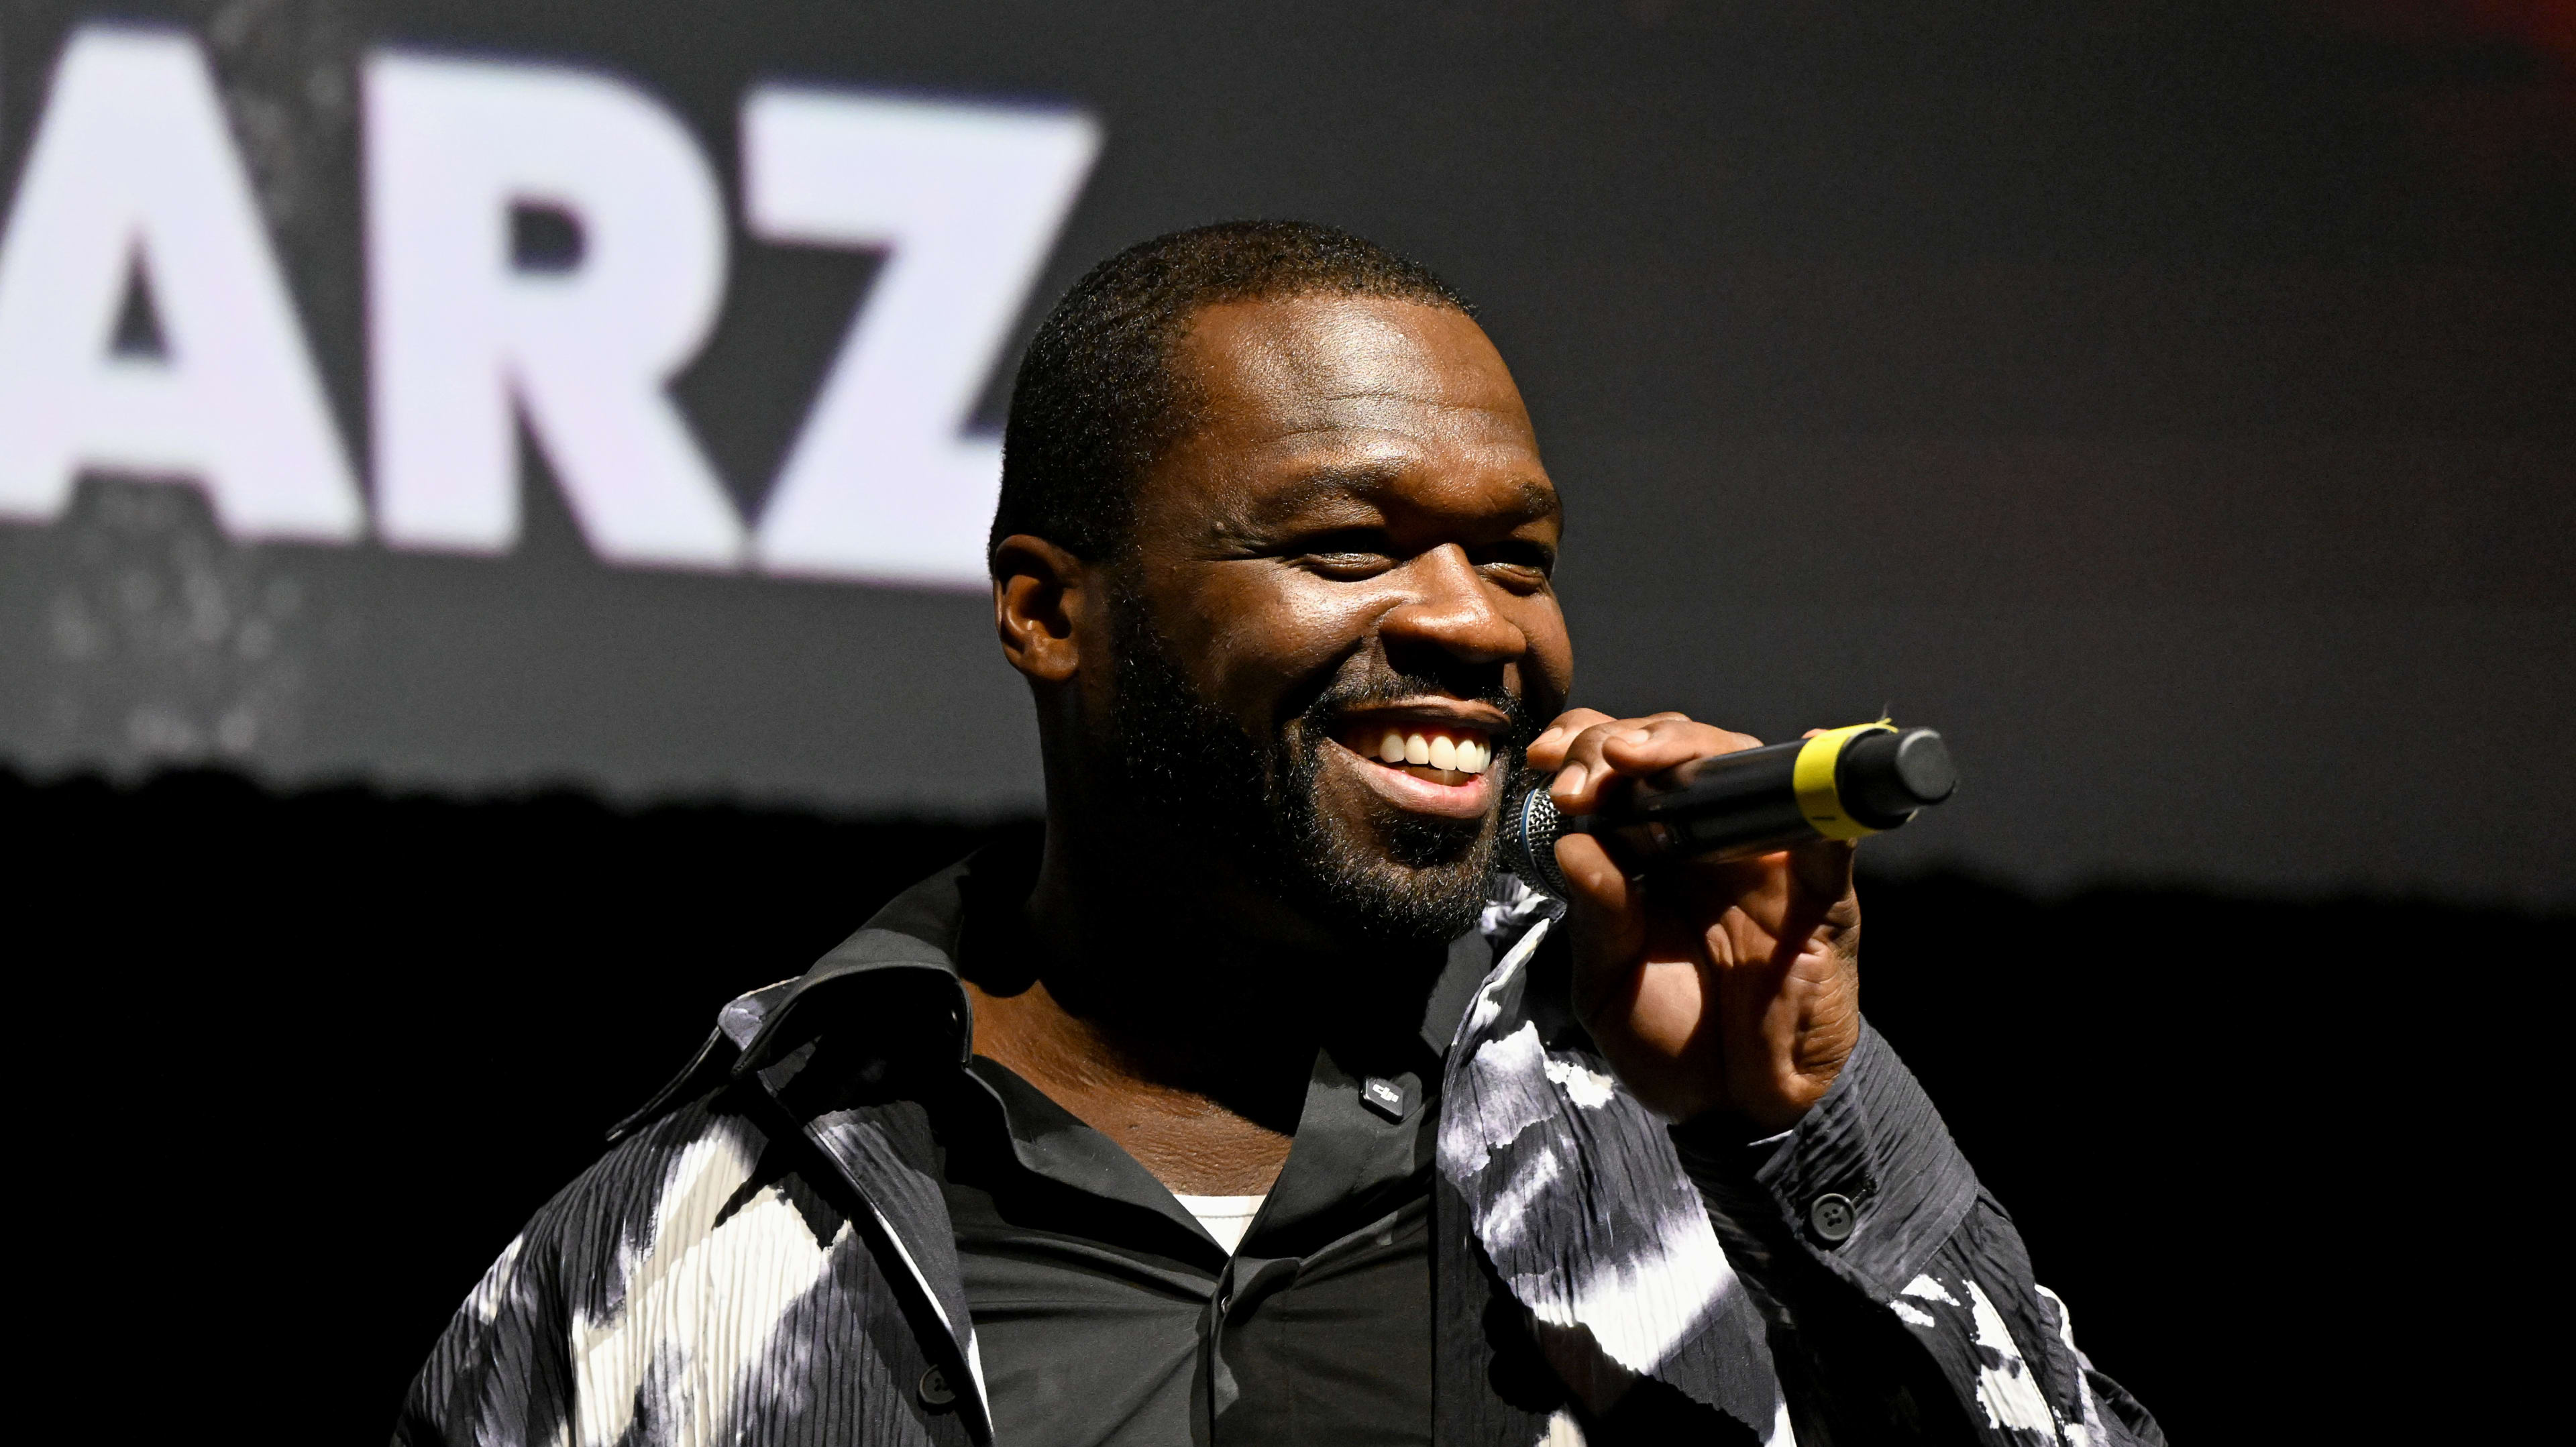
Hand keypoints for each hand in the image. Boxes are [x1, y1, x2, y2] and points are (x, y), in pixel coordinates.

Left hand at [1524, 710, 1862, 1132]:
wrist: (1735, 1108)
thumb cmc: (1672, 1038)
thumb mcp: (1608, 983)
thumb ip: (1595, 916)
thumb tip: (1573, 844)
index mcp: (1654, 851)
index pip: (1625, 771)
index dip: (1587, 745)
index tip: (1547, 757)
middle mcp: (1712, 842)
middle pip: (1679, 753)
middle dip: (1621, 744)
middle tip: (1584, 774)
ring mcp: (1769, 863)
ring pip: (1742, 773)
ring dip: (1689, 752)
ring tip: (1636, 759)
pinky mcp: (1822, 900)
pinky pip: (1830, 843)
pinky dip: (1823, 801)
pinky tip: (1806, 754)